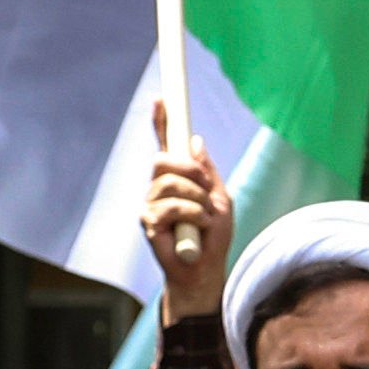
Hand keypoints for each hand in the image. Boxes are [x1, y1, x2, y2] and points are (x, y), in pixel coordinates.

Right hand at [141, 100, 234, 319]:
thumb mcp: (220, 197)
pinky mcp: (148, 222)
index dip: (162, 122)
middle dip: (188, 170)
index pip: (165, 145)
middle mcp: (159, 187)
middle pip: (162, 160)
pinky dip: (193, 215)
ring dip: (197, 200)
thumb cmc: (213, 235)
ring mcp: (150, 203)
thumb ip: (207, 171)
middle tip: (205, 187)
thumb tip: (194, 140)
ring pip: (169, 184)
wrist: (206, 268)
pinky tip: (198, 228)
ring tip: (206, 218)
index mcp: (176, 179)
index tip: (162, 99)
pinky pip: (171, 207)